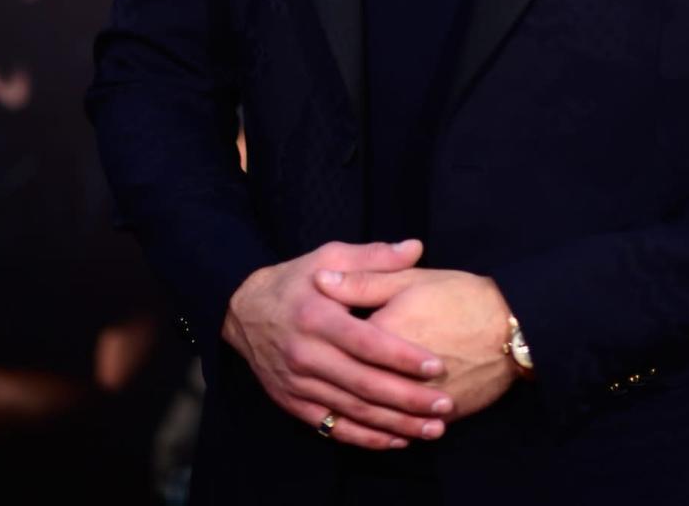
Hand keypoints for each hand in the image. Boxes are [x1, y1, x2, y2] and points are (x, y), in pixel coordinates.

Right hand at [221, 238, 454, 449]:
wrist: (243, 312)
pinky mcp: (293, 403)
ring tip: (432, 429)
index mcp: (317, 316)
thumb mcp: (329, 257)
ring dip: (394, 424)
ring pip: (353, 411)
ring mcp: (298, 383)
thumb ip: (374, 257)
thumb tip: (416, 247)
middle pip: (364, 384)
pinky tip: (397, 440)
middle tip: (445, 406)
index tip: (437, 366)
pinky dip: (366, 438)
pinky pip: (334, 427)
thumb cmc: (295, 281)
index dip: (402, 357)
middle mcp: (306, 354)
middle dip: (408, 399)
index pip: (366, 342)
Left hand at [313, 264, 520, 422]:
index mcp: (383, 334)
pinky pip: (408, 429)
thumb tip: (321, 279)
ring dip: (361, 411)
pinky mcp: (442, 414)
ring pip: (381, 414)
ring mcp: (420, 399)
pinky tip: (388, 426)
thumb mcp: (409, 279)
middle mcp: (397, 374)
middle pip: (357, 385)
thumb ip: (363, 280)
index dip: (328, 339)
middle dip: (340, 379)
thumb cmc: (460, 295)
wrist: (512, 326)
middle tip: (327, 374)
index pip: (341, 344)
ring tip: (353, 398)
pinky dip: (393, 430)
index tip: (319, 333)